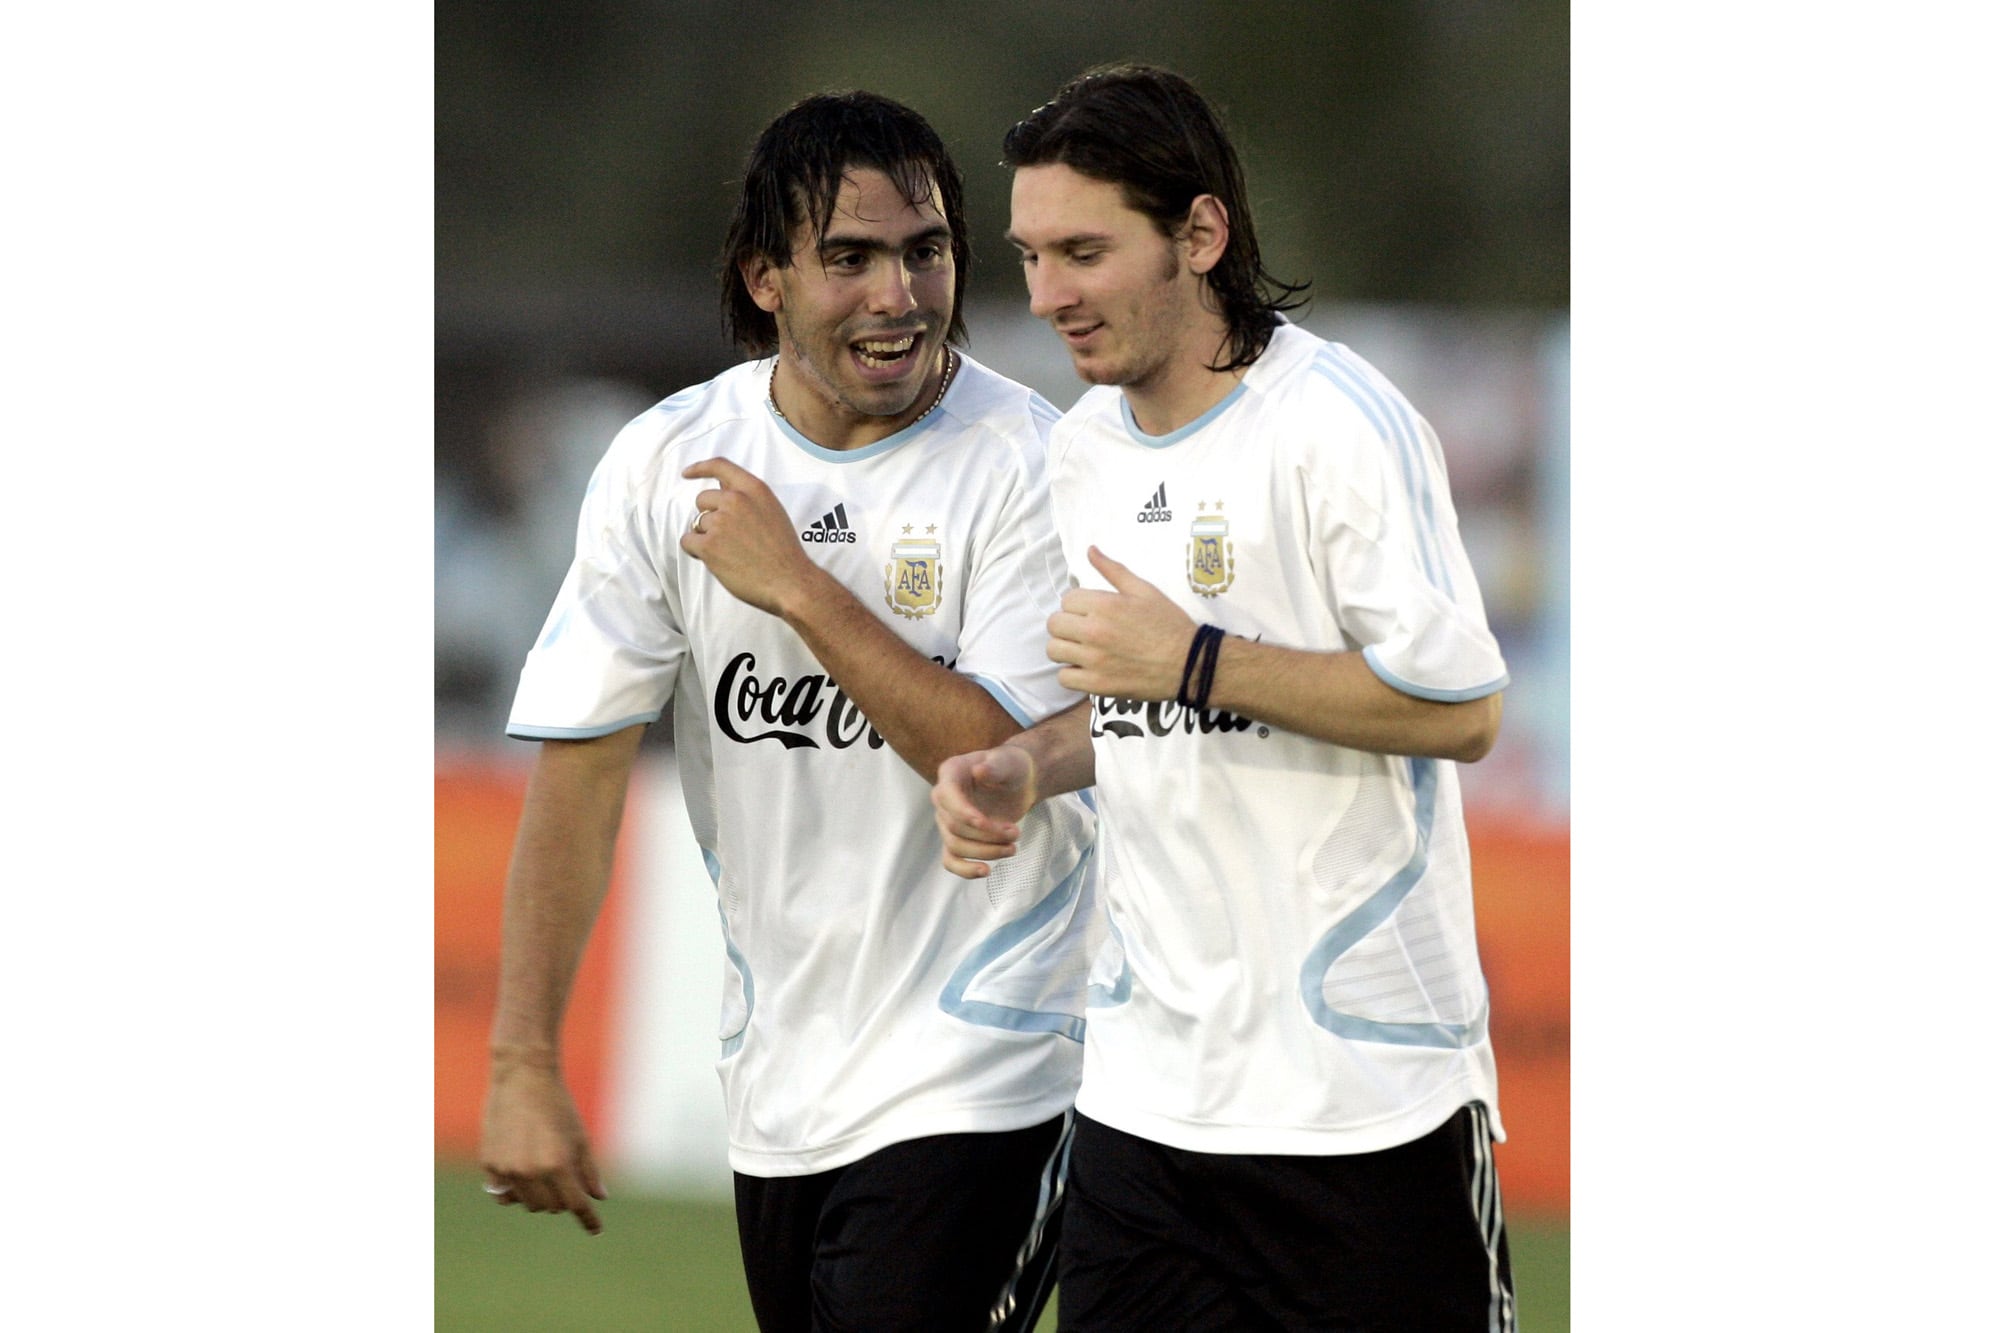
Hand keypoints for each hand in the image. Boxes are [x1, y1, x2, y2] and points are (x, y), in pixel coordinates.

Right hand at [478, 1050, 606, 1234]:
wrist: (523, 1077)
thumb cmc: (557, 1105)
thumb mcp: (580, 1137)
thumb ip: (589, 1171)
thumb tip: (600, 1197)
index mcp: (558, 1164)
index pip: (575, 1204)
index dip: (588, 1218)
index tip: (596, 1230)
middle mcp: (531, 1171)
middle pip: (551, 1207)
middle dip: (562, 1199)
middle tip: (566, 1180)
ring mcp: (507, 1169)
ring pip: (527, 1203)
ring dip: (539, 1197)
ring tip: (543, 1174)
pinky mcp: (489, 1164)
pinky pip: (503, 1194)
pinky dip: (515, 1192)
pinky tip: (522, 1178)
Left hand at [679, 457, 825, 616]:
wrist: (790, 581)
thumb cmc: (784, 551)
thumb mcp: (772, 511)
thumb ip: (748, 498)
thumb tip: (722, 491)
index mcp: (754, 489)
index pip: (720, 466)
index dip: (700, 468)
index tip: (687, 473)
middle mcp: (736, 500)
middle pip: (703, 499)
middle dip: (709, 516)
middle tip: (728, 537)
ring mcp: (721, 522)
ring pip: (697, 523)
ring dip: (707, 537)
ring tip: (731, 553)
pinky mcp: (709, 545)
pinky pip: (688, 541)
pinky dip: (695, 551)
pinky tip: (715, 559)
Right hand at [932, 745, 1037, 878]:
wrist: (1018, 782)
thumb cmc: (1012, 767)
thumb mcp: (1008, 762)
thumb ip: (995, 765)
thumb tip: (979, 770)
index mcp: (951, 773)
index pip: (947, 797)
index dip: (965, 814)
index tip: (988, 823)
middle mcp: (943, 798)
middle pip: (954, 827)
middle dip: (987, 835)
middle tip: (1016, 833)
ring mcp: (947, 820)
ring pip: (955, 846)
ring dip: (986, 852)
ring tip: (1013, 848)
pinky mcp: (957, 838)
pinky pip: (950, 860)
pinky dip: (965, 870)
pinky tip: (986, 872)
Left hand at [1046, 547, 1196, 699]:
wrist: (1189, 663)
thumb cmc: (1169, 624)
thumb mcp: (1144, 590)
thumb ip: (1113, 570)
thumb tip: (1090, 550)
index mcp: (1104, 605)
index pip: (1067, 600)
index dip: (1078, 604)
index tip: (1091, 611)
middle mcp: (1094, 631)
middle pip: (1055, 624)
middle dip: (1067, 624)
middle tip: (1084, 630)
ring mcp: (1094, 660)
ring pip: (1054, 650)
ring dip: (1065, 648)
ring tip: (1082, 648)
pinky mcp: (1097, 684)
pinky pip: (1064, 678)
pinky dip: (1072, 673)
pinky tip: (1086, 668)